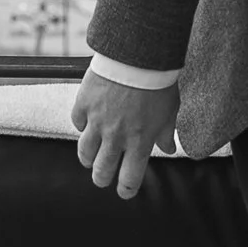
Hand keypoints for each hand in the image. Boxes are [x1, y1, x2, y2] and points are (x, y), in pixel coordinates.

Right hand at [72, 72, 181, 199]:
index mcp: (140, 142)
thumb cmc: (159, 83)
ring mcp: (97, 121)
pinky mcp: (84, 104)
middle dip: (102, 179)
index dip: (126, 189)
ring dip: (88, 159)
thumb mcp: (170, 111)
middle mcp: (116, 137)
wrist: (138, 54)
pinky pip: (77, 122)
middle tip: (102, 179)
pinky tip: (86, 124)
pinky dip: (82, 126)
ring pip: (85, 152)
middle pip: (101, 171)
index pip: (130, 178)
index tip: (125, 192)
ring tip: (90, 159)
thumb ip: (166, 134)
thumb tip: (168, 150)